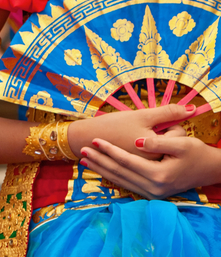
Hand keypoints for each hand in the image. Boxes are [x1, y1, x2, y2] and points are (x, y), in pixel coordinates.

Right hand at [68, 104, 196, 159]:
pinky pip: (150, 158)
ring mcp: (144, 168)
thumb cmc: (113, 126)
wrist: (84, 138)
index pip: (179, 137)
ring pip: (162, 151)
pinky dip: (147, 149)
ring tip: (140, 134)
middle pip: (171, 145)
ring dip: (156, 141)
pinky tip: (137, 142)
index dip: (170, 126)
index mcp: (156, 154)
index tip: (156, 122)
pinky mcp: (135, 168)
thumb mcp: (142, 116)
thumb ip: (168, 112)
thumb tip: (193, 108)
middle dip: (164, 134)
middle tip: (147, 127)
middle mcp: (152, 165)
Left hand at [78, 127, 220, 199]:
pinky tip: (100, 169)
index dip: (109, 150)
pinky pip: (126, 184)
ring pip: (119, 180)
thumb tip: (136, 141)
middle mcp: (153, 188)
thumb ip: (157, 142)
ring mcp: (152, 194)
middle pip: (119, 172)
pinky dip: (111, 176)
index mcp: (159, 175)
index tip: (94, 140)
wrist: (208, 169)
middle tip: (82, 150)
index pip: (126, 161)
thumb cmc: (196, 153)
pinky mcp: (151, 194)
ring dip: (101, 169)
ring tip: (85, 160)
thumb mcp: (182, 143)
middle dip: (99, 160)